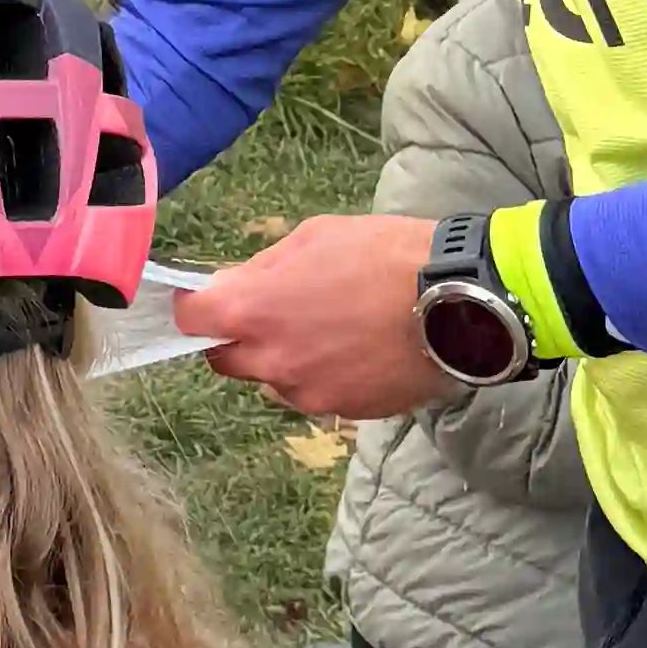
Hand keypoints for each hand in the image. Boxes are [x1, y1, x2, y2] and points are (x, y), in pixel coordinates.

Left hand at [173, 215, 436, 424]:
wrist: (455, 303)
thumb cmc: (383, 255)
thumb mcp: (314, 236)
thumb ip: (264, 268)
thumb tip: (236, 284)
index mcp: (252, 309)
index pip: (192, 319)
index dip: (197, 307)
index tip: (208, 299)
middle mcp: (269, 359)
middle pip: (226, 359)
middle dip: (238, 338)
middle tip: (273, 314)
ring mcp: (305, 391)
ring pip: (273, 379)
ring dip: (284, 359)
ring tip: (329, 330)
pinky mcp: (341, 411)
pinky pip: (314, 394)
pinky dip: (323, 376)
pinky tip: (356, 350)